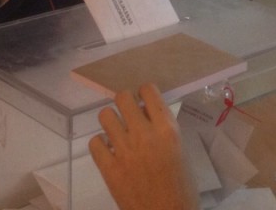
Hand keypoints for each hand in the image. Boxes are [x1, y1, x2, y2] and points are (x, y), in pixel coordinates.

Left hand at [89, 84, 198, 209]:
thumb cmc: (181, 186)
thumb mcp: (181, 150)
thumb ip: (163, 129)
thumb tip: (146, 112)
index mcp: (167, 129)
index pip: (148, 90)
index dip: (144, 92)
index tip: (144, 100)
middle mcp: (144, 134)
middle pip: (123, 97)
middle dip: (126, 103)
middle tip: (129, 114)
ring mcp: (124, 151)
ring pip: (105, 115)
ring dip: (112, 121)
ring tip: (118, 132)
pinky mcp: (109, 168)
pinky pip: (94, 142)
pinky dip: (101, 144)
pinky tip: (110, 150)